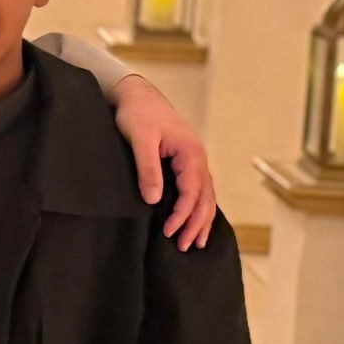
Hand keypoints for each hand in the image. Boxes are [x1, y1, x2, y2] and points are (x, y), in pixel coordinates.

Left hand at [111, 75, 215, 250]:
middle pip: (204, 197)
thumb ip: (148, 169)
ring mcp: (194, 160)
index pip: (192, 191)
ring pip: (205, 195)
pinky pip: (199, 189)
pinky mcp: (185, 161)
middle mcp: (198, 158)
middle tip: (186, 247)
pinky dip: (199, 207)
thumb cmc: (137, 115)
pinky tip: (196, 220)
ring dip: (201, 219)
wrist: (137, 96)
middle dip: (196, 224)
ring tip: (196, 243)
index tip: (170, 232)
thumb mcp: (140, 140)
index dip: (183, 214)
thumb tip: (154, 200)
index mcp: (190, 153)